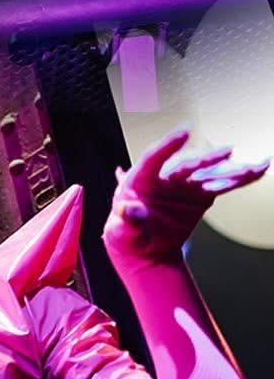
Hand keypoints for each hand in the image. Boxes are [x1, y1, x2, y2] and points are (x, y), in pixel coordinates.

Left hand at [104, 129, 268, 273]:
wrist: (144, 246)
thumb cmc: (126, 234)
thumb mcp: (121, 231)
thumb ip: (126, 220)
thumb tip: (127, 209)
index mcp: (140, 180)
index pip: (153, 158)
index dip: (168, 145)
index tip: (185, 132)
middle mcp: (164, 177)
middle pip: (187, 165)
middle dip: (207, 160)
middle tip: (228, 153)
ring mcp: (185, 185)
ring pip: (209, 174)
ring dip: (232, 170)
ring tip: (256, 165)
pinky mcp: (200, 195)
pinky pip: (222, 186)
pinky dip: (240, 180)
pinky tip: (257, 171)